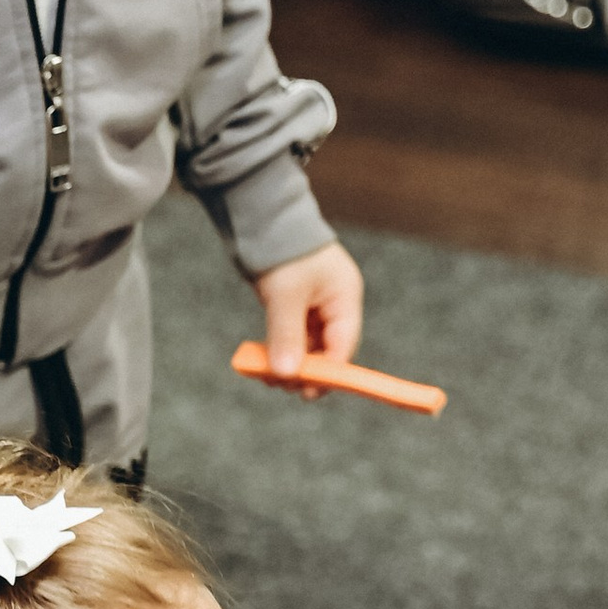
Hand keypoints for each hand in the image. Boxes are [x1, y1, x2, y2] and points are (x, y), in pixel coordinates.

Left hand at [251, 240, 364, 393]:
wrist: (263, 216)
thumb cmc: (282, 248)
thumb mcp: (285, 294)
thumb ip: (287, 335)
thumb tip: (286, 374)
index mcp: (345, 296)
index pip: (343, 346)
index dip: (327, 372)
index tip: (307, 392)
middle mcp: (335, 304)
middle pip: (327, 351)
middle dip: (305, 371)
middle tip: (280, 385)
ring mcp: (317, 306)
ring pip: (308, 348)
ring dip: (289, 364)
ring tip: (266, 376)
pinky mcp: (298, 308)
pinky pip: (294, 339)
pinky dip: (280, 352)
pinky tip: (263, 363)